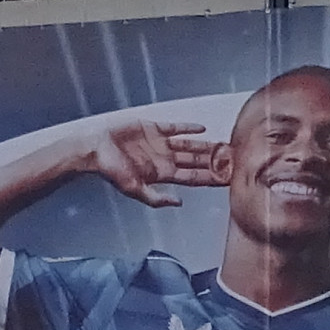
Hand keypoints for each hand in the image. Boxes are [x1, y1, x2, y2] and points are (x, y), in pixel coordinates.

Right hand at [84, 118, 228, 207]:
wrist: (95, 148)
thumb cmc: (111, 170)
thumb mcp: (134, 189)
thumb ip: (156, 198)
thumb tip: (179, 202)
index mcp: (163, 174)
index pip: (193, 177)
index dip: (210, 177)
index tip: (228, 178)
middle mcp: (165, 159)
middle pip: (196, 161)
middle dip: (214, 161)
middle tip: (234, 160)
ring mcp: (161, 143)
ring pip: (190, 145)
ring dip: (206, 146)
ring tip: (224, 145)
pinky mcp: (154, 127)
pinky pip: (175, 127)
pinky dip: (188, 128)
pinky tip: (202, 129)